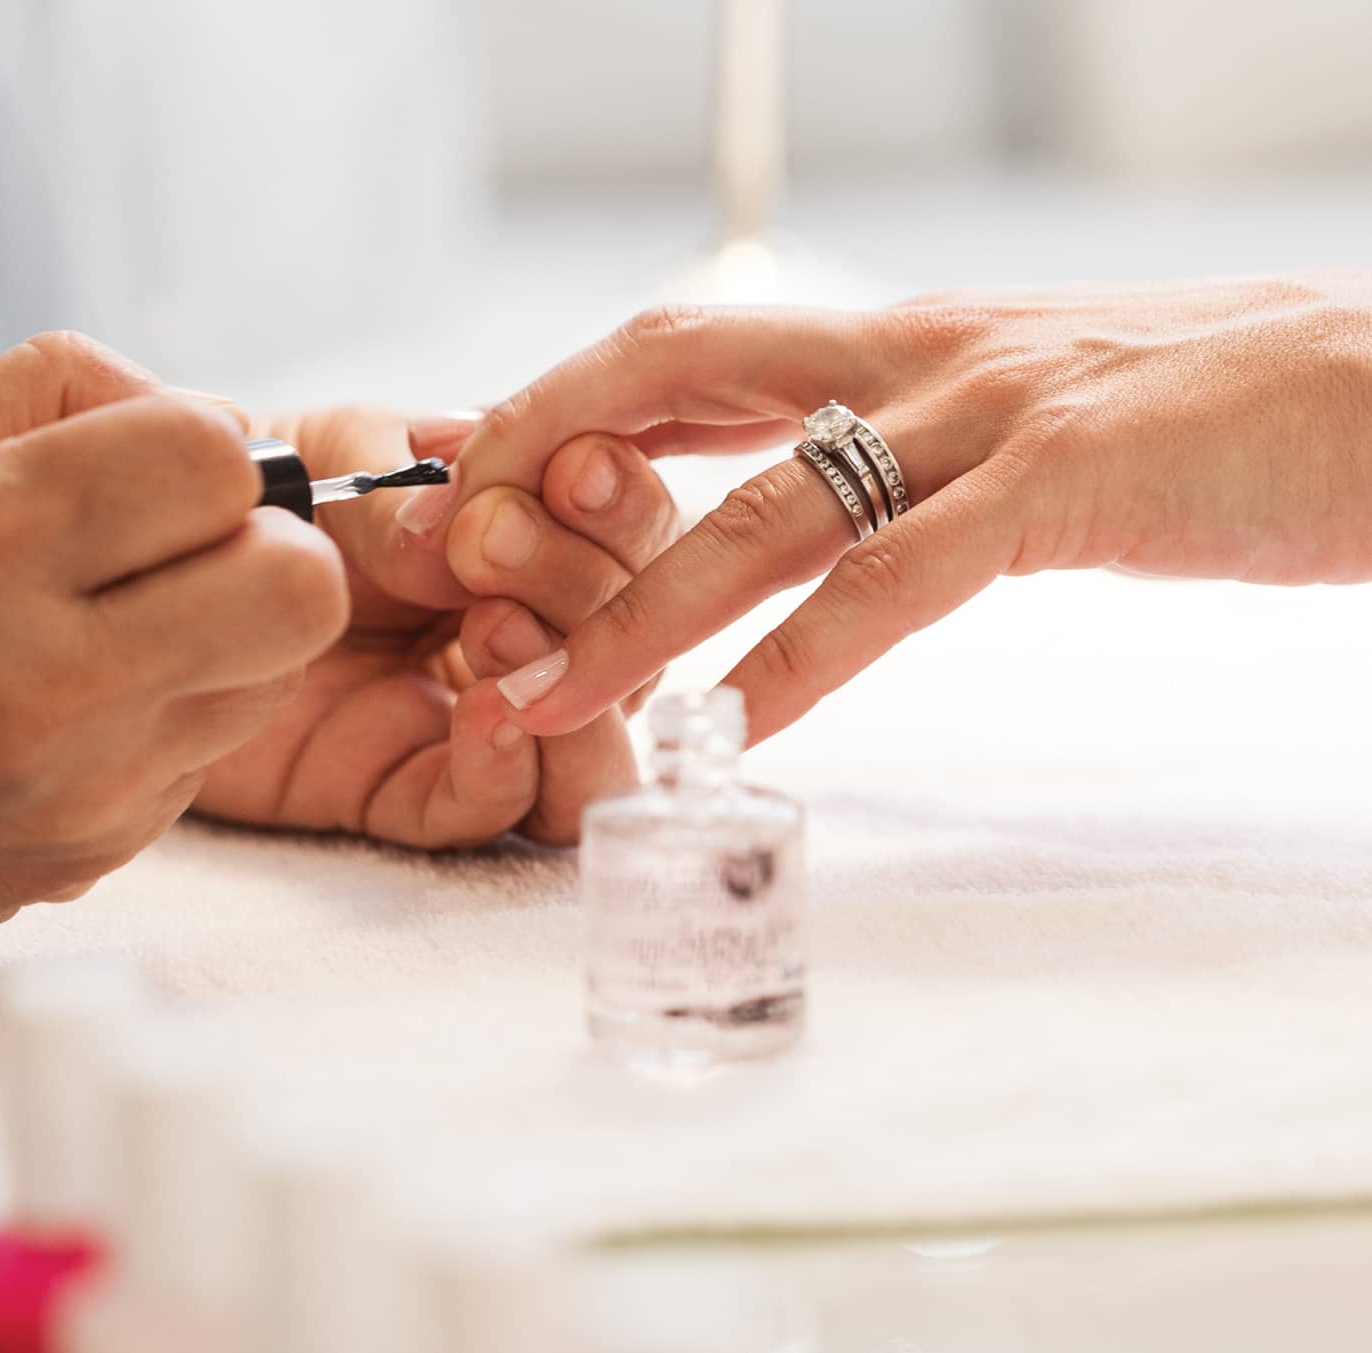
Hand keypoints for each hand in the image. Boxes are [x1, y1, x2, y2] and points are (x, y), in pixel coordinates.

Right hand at [0, 335, 346, 979]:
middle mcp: (36, 681)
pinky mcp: (109, 844)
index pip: (213, 464)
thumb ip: (49, 396)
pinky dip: (188, 703)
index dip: (206, 450)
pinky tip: (100, 698)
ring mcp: (84, 783)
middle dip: (273, 546)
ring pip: (286, 670)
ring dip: (243, 628)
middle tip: (199, 547)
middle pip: (300, 588)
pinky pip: (222, 744)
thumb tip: (210, 415)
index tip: (159, 468)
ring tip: (142, 621)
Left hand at [190, 406, 678, 846]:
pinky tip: (486, 715)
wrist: (143, 585)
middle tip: (493, 542)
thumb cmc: (254, 501)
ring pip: (598, 750)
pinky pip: (495, 809)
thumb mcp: (333, 458)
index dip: (620, 508)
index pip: (628, 536)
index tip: (572, 469)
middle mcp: (528, 636)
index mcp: (533, 541)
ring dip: (578, 692)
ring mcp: (478, 720)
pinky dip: (509, 768)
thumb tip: (471, 533)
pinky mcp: (410, 793)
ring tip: (500, 630)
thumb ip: (405, 489)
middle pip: (633, 643)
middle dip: (583, 586)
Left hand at [395, 276, 1371, 744]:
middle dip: (541, 473)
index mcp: (892, 337)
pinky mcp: (1064, 485)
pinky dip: (804, 660)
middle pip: (671, 383)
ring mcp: (985, 412)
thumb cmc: (1197, 419)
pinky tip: (726, 728)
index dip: (556, 411)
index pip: (677, 356)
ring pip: (765, 505)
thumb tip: (819, 490)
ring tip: (538, 700)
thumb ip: (902, 441)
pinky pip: (898, 583)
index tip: (473, 491)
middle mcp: (913, 353)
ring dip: (637, 613)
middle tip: (443, 571)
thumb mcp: (1013, 407)